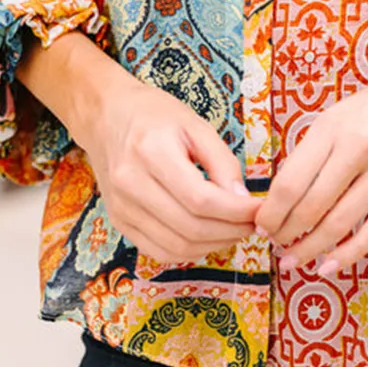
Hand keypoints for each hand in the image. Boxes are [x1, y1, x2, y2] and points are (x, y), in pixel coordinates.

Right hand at [77, 74, 259, 265]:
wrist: (108, 116)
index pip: (201, 199)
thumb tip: (243, 201)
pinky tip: (208, 237)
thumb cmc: (155, 115)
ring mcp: (122, 207)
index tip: (259, 210)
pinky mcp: (119, 221)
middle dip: (230, 231)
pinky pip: (159, 251)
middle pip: (190, 227)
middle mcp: (131, 183)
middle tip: (252, 223)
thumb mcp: (196, 125)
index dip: (236, 212)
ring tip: (235, 230)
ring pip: (176, 247)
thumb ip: (222, 162)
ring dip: (214, 245)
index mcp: (152, 151)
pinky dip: (189, 251)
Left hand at [255, 62, 367, 275]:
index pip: (290, 182)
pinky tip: (329, 265)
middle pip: (310, 208)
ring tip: (296, 260)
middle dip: (286, 235)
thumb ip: (314, 151)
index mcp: (332, 127)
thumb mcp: (339, 115)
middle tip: (277, 247)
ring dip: (311, 249)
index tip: (261, 227)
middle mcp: (358, 148)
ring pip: (339, 224)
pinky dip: (348, 254)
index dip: (271, 214)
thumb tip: (283, 197)